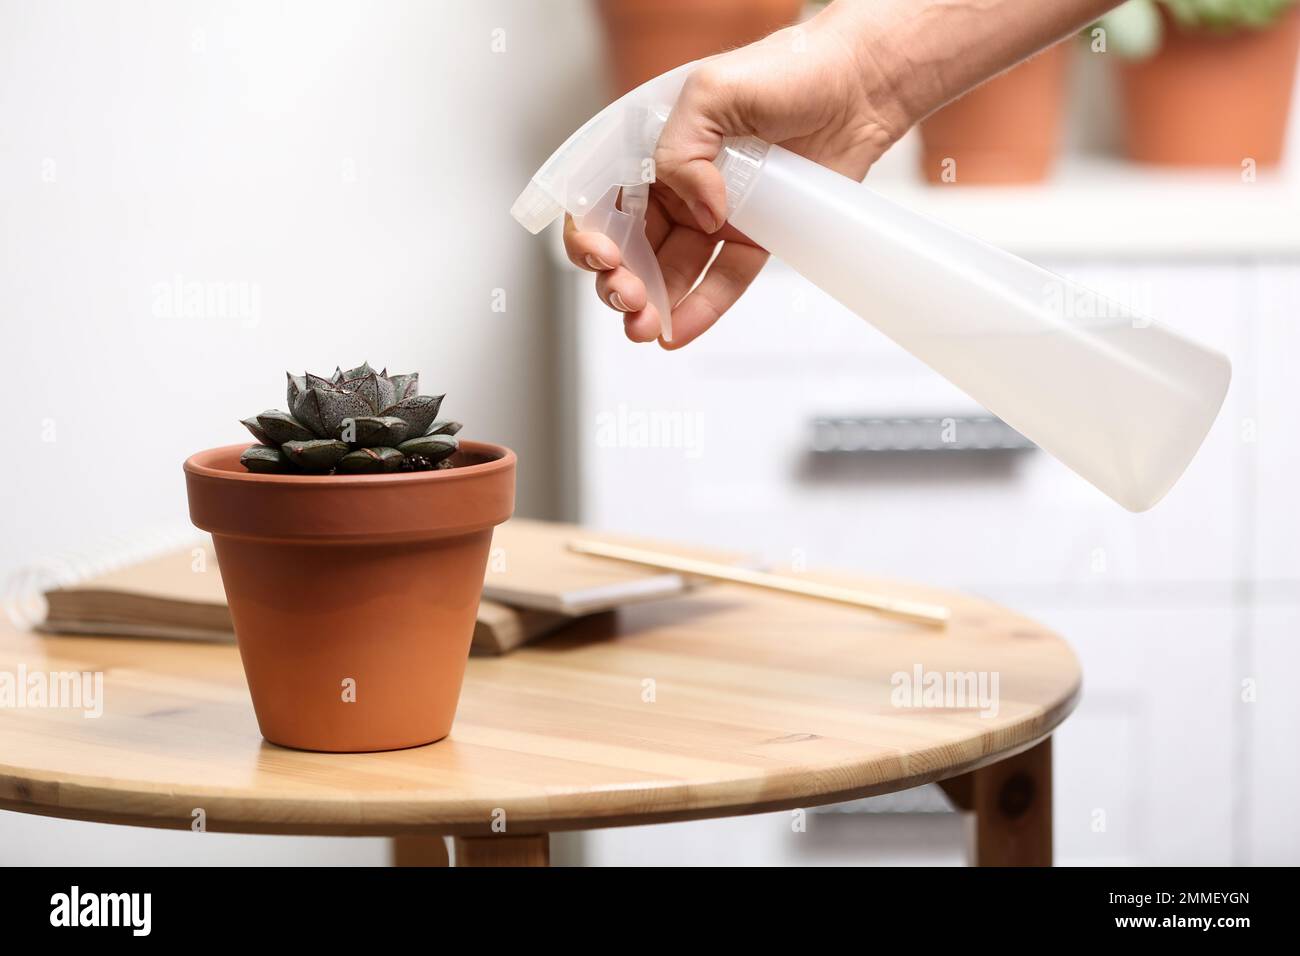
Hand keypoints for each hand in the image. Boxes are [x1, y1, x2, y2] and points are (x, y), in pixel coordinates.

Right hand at [564, 6, 909, 348]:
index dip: (592, 234)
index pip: (604, 201)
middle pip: (631, 246)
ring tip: (645, 327)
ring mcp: (715, 216)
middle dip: (619, 280)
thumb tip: (701, 212)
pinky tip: (676, 332)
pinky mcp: (754, 238)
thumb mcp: (712, 92)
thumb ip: (683, 151)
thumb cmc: (789, 68)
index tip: (605, 256)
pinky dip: (699, 310)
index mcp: (654, 149)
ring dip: (652, 304)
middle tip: (628, 298)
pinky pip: (721, 281)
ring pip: (671, 272)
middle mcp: (678, 186)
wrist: (858, 85)